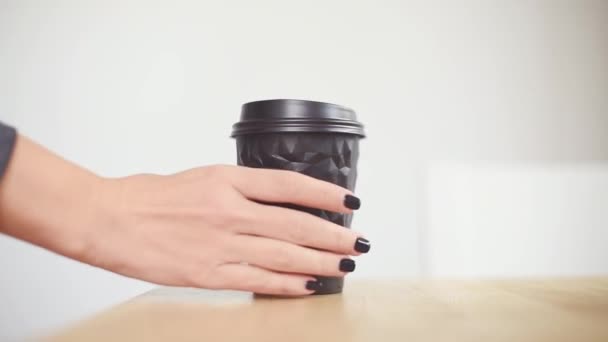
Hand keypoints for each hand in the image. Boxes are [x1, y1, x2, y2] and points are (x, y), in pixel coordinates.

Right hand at [86, 165, 367, 294]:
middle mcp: (229, 211)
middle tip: (359, 240)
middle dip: (334, 234)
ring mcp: (221, 245)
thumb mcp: (201, 177)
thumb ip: (240, 187)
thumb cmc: (150, 197)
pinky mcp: (210, 273)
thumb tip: (277, 199)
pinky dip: (289, 283)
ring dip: (321, 260)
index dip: (325, 193)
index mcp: (227, 180)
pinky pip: (259, 279)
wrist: (110, 221)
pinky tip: (310, 284)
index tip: (349, 200)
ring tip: (346, 263)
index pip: (290, 184)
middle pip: (296, 223)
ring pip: (284, 254)